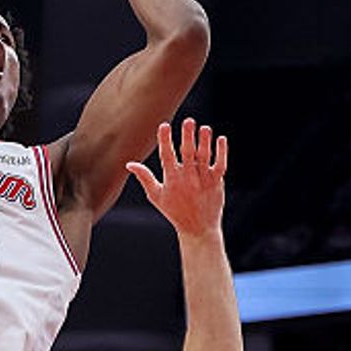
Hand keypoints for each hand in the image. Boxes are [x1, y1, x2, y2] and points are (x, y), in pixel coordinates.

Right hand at [127, 119, 226, 237]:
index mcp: (172, 180)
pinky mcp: (216, 182)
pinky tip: (221, 139)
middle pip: (188, 153)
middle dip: (188, 137)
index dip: (165, 140)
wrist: (198, 229)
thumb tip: (129, 164)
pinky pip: (220, 165)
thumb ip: (145, 178)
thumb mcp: (156, 196)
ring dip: (205, 142)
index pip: (167, 156)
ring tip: (205, 128)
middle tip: (188, 121)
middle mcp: (188, 178)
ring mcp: (203, 180)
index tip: (164, 126)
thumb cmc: (175, 211)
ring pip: (204, 157)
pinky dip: (221, 152)